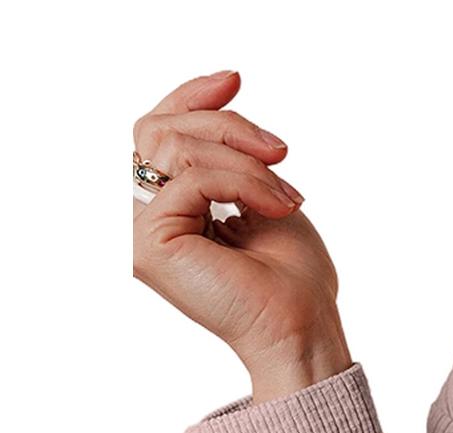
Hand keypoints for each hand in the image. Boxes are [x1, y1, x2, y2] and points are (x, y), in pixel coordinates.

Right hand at [132, 70, 351, 400]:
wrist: (305, 329)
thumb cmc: (293, 277)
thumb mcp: (262, 192)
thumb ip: (229, 152)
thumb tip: (218, 96)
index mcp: (170, 208)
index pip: (159, 133)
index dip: (191, 98)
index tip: (234, 81)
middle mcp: (147, 219)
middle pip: (160, 129)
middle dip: (225, 125)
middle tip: (279, 152)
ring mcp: (144, 233)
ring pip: (173, 146)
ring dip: (242, 160)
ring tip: (286, 194)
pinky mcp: (151, 245)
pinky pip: (192, 178)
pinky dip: (242, 183)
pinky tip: (277, 207)